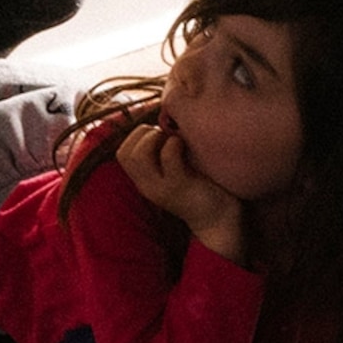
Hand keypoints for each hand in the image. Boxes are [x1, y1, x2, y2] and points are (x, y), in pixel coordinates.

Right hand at [116, 119, 248, 266]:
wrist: (220, 221)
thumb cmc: (202, 188)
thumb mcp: (176, 172)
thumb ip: (164, 154)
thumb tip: (166, 121)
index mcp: (144, 181)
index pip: (122, 153)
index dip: (137, 136)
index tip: (160, 135)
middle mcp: (147, 186)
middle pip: (124, 153)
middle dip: (143, 134)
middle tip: (166, 136)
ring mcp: (161, 188)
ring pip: (138, 155)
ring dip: (155, 138)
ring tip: (174, 141)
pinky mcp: (180, 186)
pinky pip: (168, 156)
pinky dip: (175, 143)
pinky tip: (187, 146)